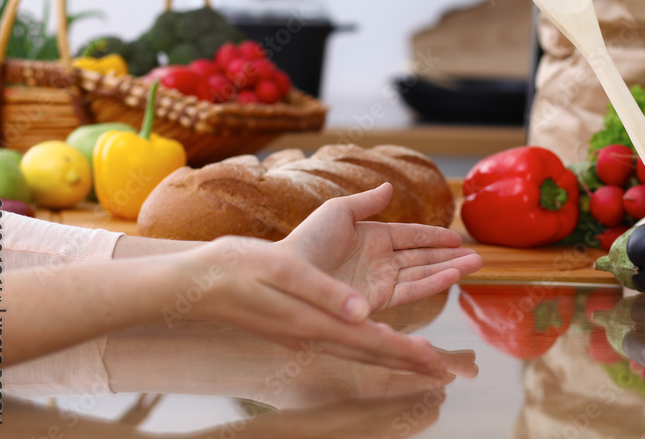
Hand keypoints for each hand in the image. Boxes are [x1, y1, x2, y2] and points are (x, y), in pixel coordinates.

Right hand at [176, 228, 449, 375]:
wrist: (195, 285)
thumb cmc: (238, 269)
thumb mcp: (285, 271)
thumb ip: (327, 293)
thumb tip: (364, 311)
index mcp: (316, 324)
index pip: (375, 344)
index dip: (411, 355)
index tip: (441, 365)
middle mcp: (314, 338)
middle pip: (374, 356)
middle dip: (412, 365)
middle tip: (448, 374)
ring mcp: (305, 338)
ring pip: (360, 353)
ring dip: (396, 359)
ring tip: (425, 364)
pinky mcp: (297, 332)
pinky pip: (345, 346)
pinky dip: (371, 349)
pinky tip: (378, 345)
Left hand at [287, 183, 483, 311]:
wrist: (288, 274)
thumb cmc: (306, 241)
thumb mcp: (338, 212)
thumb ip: (367, 202)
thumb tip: (390, 186)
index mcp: (372, 236)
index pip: (411, 235)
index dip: (434, 236)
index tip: (456, 237)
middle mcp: (380, 260)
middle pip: (423, 257)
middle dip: (450, 257)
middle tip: (478, 256)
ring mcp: (380, 281)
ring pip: (424, 273)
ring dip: (450, 269)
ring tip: (475, 265)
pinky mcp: (378, 300)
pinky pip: (412, 289)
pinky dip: (434, 283)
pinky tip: (452, 276)